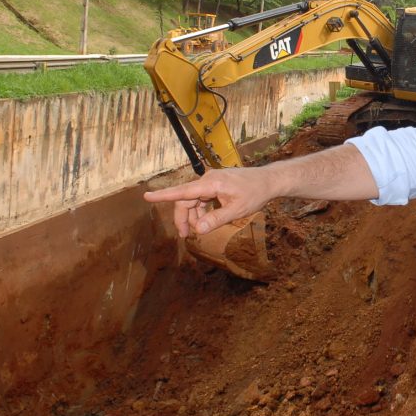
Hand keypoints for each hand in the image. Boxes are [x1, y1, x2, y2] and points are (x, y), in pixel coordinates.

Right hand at [144, 167, 273, 237]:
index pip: (182, 192)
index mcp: (211, 184)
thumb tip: (197, 230)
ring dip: (193, 215)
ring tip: (200, 229)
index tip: (146, 196)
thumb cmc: (254, 194)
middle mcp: (208, 180)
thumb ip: (215, 220)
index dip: (163, 196)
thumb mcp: (236, 211)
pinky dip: (201, 209)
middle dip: (183, 218)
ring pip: (194, 200)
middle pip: (186, 199)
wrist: (268, 181)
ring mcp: (212, 181)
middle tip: (184, 236)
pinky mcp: (216, 184)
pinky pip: (202, 197)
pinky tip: (207, 219)